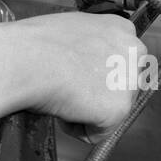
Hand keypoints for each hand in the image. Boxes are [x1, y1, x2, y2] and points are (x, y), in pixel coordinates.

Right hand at [0, 12, 144, 141]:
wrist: (27, 59)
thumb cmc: (36, 42)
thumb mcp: (70, 29)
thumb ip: (88, 43)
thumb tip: (83, 61)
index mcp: (121, 28)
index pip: (122, 57)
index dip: (99, 70)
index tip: (80, 74)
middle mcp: (134, 51)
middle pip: (122, 84)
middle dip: (97, 92)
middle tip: (69, 88)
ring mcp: (129, 81)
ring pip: (110, 109)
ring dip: (86, 110)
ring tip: (62, 96)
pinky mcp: (119, 109)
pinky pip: (99, 132)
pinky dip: (78, 129)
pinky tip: (62, 110)